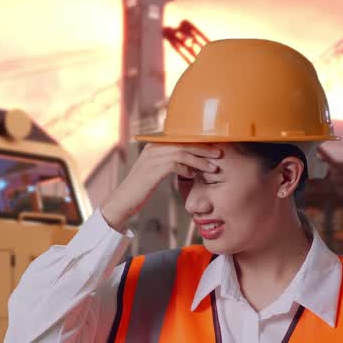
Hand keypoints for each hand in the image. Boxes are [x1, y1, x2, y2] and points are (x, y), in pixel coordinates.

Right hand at [99, 144, 221, 230]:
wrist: (122, 201)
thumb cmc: (140, 190)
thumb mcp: (155, 174)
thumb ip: (170, 166)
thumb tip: (189, 167)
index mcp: (154, 146)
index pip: (181, 141)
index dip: (199, 144)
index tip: (213, 150)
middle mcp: (152, 148)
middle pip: (184, 144)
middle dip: (204, 149)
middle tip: (219, 155)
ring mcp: (152, 157)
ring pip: (182, 153)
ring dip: (200, 161)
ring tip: (213, 167)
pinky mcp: (152, 169)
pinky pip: (175, 164)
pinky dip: (187, 169)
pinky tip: (194, 176)